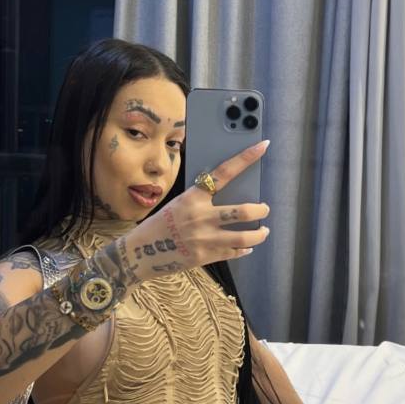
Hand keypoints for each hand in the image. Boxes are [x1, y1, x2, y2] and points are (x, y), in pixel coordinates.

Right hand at [125, 140, 270, 278]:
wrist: (139, 253)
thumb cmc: (159, 226)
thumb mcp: (178, 204)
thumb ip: (201, 200)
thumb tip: (228, 198)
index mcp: (193, 197)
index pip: (225, 173)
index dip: (246, 158)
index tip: (263, 146)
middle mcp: (201, 216)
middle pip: (243, 211)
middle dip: (261, 210)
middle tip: (264, 208)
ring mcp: (204, 238)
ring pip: (244, 237)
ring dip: (260, 234)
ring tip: (263, 231)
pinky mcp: (205, 257)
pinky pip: (233, 252)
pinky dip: (244, 249)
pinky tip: (247, 247)